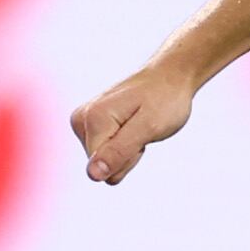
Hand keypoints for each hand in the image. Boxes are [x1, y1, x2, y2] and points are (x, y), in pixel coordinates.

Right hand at [75, 62, 196, 185]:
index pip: (101, 168)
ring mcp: (83, 121)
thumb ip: (119, 152)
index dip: (128, 158)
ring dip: (127, 149)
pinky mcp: (89, 124)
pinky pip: (104, 152)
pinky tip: (132, 125)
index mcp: (92, 119)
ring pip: (103, 161)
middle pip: (100, 166)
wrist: (169, 75)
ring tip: (138, 126)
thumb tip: (92, 175)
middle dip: (127, 154)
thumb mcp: (149, 128)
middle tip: (142, 130)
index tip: (141, 135)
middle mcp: (80, 120)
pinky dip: (123, 144)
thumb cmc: (164, 99)